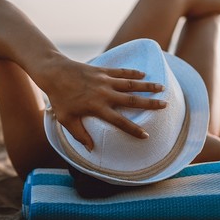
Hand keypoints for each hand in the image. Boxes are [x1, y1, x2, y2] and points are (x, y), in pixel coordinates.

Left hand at [42, 58, 166, 151]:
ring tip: (162, 87)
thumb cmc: (59, 98)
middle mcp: (105, 94)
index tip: (146, 135)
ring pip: (131, 84)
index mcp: (97, 108)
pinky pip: (121, 72)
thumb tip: (91, 149)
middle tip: (165, 105)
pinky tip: (143, 74)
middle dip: (150, 104)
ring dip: (147, 86)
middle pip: (132, 100)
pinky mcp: (102, 70)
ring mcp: (105, 80)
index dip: (133, 129)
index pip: (119, 122)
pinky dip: (133, 72)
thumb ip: (80, 135)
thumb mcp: (66, 120)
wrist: (54, 73)